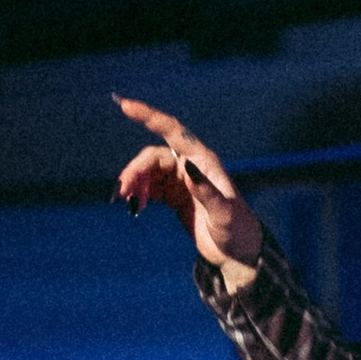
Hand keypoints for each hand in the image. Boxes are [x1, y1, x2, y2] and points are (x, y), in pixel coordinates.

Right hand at [112, 100, 264, 279]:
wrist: (237, 253)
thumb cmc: (236, 231)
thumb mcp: (223, 213)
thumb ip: (206, 191)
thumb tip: (186, 166)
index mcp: (204, 161)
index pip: (173, 131)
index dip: (149, 116)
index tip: (125, 105)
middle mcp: (192, 166)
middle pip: (154, 157)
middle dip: (136, 170)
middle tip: (123, 191)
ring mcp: (183, 180)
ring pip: (150, 171)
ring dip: (135, 182)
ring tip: (127, 201)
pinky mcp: (176, 195)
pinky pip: (151, 187)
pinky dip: (140, 193)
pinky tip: (136, 206)